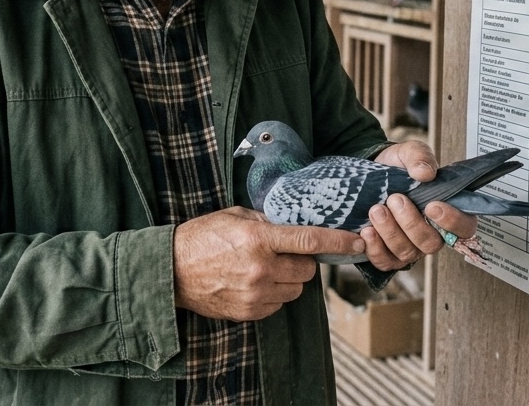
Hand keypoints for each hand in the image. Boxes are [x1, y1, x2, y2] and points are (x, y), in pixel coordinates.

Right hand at [173, 207, 364, 320]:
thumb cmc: (201, 238)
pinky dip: (274, 294)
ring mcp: (256, 293)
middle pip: (308, 270)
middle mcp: (261, 268)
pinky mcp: (250, 311)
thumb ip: (267, 220)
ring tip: (264, 268)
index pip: (310, 240)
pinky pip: (279, 304)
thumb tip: (296, 221)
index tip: (358, 241)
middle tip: (285, 253)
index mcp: (258, 238)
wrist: (171, 271)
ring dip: (289, 279)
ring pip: (296, 289)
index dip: (339, 241)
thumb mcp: (234, 216)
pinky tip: (254, 282)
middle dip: (303, 261)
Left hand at [359, 140, 478, 270]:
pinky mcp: (387, 255)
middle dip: (411, 223)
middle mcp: (431, 234)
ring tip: (376, 209)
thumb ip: (420, 157)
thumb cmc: (395, 168)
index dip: (452, 221)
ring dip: (390, 232)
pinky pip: (385, 262)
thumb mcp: (408, 153)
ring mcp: (410, 247)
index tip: (432, 205)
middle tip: (395, 199)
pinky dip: (375, 248)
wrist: (366, 175)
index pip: (464, 227)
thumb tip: (425, 173)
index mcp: (446, 212)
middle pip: (431, 243)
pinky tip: (367, 230)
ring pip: (407, 253)